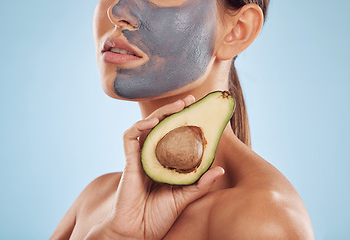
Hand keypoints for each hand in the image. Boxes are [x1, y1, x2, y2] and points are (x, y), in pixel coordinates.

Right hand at [85, 96, 224, 239]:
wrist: (138, 233)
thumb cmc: (159, 217)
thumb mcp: (184, 197)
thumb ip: (200, 183)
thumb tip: (221, 169)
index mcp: (164, 163)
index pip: (173, 136)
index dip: (184, 123)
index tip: (198, 112)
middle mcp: (152, 157)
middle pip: (161, 127)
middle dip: (173, 111)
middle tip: (189, 101)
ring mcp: (140, 158)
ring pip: (146, 127)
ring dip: (160, 114)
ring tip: (176, 107)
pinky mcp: (129, 162)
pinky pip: (130, 138)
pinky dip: (140, 126)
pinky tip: (153, 122)